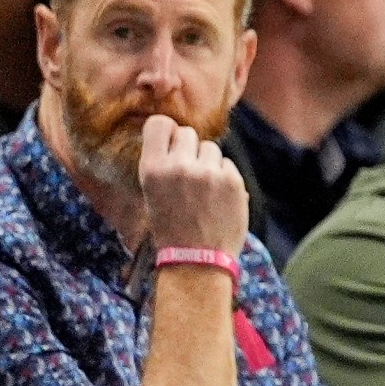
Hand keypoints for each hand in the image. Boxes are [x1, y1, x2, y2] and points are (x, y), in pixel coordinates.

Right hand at [138, 115, 247, 255]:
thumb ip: (163, 164)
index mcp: (153, 169)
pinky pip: (227, 164)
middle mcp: (180, 166)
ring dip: (208, 163)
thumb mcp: (152, 195)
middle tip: (189, 173)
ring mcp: (208, 172)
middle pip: (188, 133)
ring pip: (211, 148)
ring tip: (203, 191)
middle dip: (189, 150)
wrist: (196, 261)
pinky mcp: (232, 180)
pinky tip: (217, 198)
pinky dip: (224, 177)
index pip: (160, 123)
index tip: (171, 142)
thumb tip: (177, 137)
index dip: (168, 131)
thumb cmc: (171, 229)